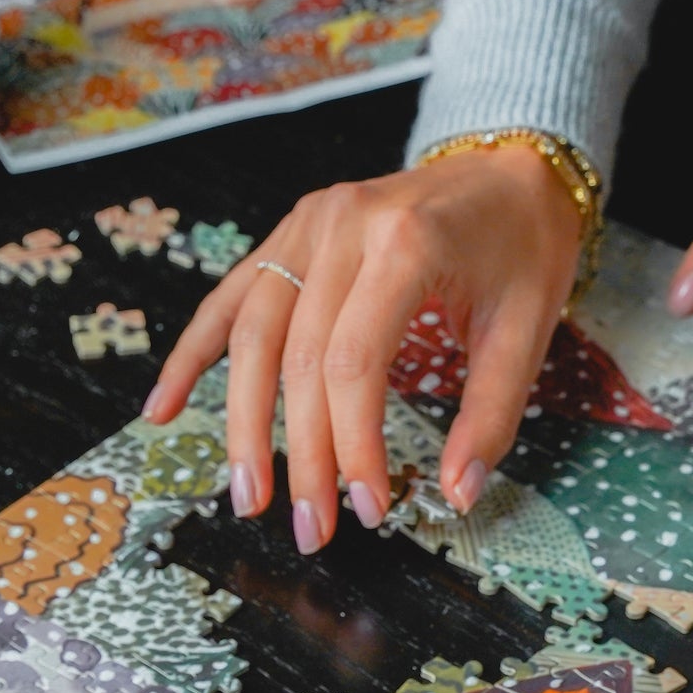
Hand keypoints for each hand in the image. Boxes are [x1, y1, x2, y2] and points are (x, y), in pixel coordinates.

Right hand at [142, 143, 580, 550]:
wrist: (512, 163)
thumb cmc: (524, 242)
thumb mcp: (528, 327)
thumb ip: (492, 414)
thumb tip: (458, 493)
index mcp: (405, 242)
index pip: (354, 364)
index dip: (353, 444)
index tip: (368, 509)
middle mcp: (343, 226)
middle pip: (298, 358)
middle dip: (300, 454)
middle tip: (309, 528)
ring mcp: (307, 224)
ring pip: (253, 335)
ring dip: (243, 423)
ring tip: (248, 495)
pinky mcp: (290, 232)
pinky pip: (230, 298)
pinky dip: (193, 355)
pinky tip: (164, 408)